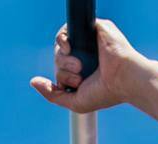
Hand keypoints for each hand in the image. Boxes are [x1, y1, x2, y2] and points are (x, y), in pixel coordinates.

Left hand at [30, 19, 147, 113]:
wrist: (123, 80)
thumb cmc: (104, 93)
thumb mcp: (75, 102)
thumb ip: (52, 94)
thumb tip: (33, 81)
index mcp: (82, 71)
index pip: (60, 69)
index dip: (62, 76)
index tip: (76, 83)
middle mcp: (85, 56)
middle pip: (58, 57)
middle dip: (63, 68)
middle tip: (79, 75)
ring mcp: (89, 42)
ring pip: (61, 44)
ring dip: (63, 57)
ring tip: (79, 65)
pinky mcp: (93, 29)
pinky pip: (67, 28)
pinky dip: (62, 38)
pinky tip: (69, 47)